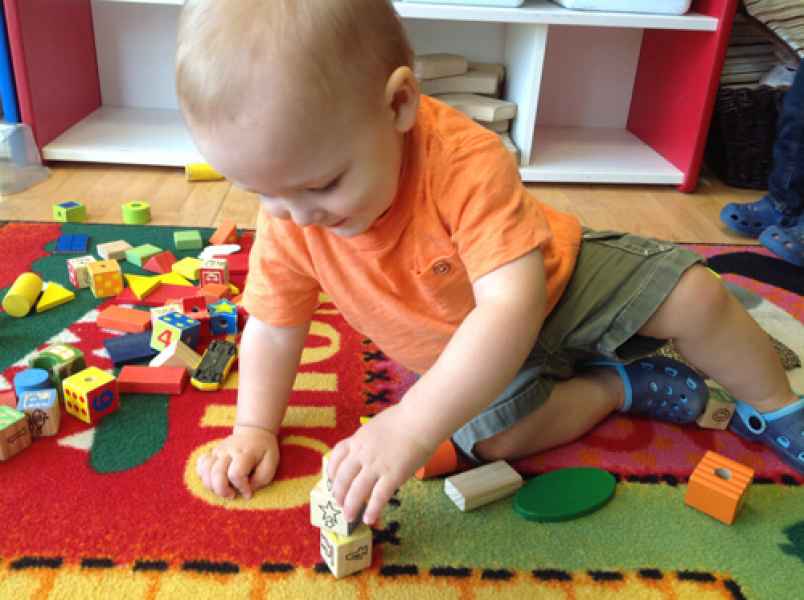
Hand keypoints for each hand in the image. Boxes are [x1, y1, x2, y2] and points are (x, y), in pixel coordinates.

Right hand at [196, 426, 278, 498]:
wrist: (254, 432)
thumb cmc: (264, 451)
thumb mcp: (271, 464)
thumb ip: (261, 479)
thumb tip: (247, 489)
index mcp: (245, 453)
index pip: (236, 474)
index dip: (241, 487)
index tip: (248, 493)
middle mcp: (228, 451)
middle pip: (217, 473)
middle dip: (223, 490)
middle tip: (232, 495)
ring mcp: (218, 451)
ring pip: (205, 470)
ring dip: (211, 486)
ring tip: (223, 489)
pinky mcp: (212, 453)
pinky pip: (200, 465)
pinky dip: (203, 476)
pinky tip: (213, 480)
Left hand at [327, 404, 436, 525]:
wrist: (420, 419)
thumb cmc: (404, 418)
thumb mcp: (377, 425)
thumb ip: (370, 439)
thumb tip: (371, 447)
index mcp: (358, 438)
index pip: (337, 456)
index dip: (332, 470)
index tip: (331, 479)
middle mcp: (362, 453)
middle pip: (343, 477)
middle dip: (339, 493)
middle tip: (339, 503)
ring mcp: (376, 465)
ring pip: (356, 490)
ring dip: (350, 506)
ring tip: (348, 517)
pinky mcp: (393, 475)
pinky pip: (379, 497)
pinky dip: (372, 510)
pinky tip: (369, 519)